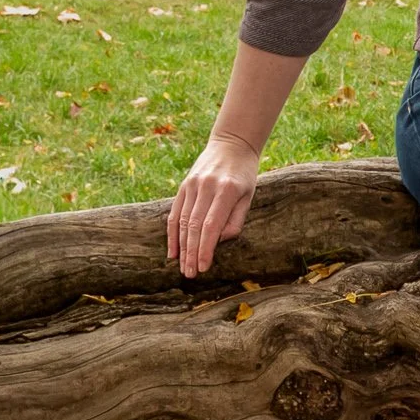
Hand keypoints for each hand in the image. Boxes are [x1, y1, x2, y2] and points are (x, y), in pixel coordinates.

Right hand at [167, 132, 259, 277]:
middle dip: (191, 253)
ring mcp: (192, 185)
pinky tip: (172, 250)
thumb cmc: (244, 175)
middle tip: (190, 274)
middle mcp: (206, 187)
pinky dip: (172, 233)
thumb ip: (235, 220)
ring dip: (181, 247)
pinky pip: (174, 213)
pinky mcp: (183, 186)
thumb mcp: (248, 196)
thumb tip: (218, 241)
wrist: (231, 144)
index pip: (211, 226)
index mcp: (226, 191)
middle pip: (194, 226)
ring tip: (182, 267)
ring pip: (182, 221)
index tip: (203, 267)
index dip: (205, 248)